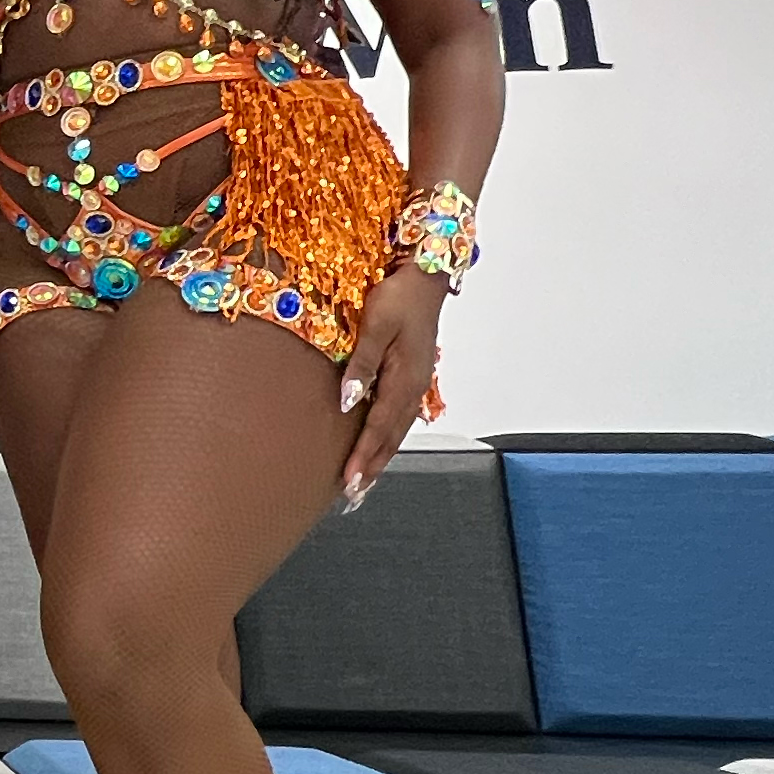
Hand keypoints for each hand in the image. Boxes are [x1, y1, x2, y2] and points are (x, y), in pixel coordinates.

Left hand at [335, 263, 442, 506]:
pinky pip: (400, 417)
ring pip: (398, 431)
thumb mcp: (375, 326)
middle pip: (392, 437)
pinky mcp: (413, 377)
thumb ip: (362, 364)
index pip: (380, 427)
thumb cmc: (399, 297)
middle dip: (372, 467)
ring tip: (364, 482)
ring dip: (380, 457)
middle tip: (353, 496)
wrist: (427, 277)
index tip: (349, 481)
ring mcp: (417, 384)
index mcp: (405, 378)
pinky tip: (380, 447)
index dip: (363, 456)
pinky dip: (388, 439)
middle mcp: (414, 387)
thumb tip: (347, 400)